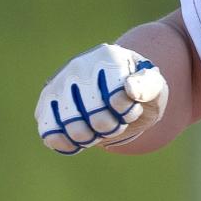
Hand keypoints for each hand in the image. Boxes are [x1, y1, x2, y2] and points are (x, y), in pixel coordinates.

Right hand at [35, 43, 168, 153]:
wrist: (117, 92)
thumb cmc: (138, 90)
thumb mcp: (154, 87)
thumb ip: (149, 86)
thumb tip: (130, 89)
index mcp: (108, 56)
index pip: (116, 100)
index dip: (127, 113)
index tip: (131, 106)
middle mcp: (79, 66)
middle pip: (96, 118)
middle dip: (111, 127)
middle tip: (115, 118)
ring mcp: (59, 84)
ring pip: (74, 128)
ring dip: (91, 137)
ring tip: (97, 126)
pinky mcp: (46, 103)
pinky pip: (50, 133)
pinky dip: (68, 144)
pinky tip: (80, 140)